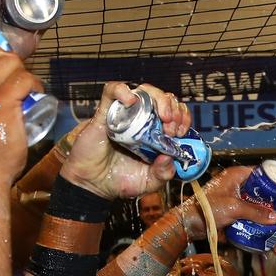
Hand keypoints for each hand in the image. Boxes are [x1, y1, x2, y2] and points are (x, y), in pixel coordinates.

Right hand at [60, 82, 189, 198]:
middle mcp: (141, 120)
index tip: (181, 132)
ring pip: (144, 91)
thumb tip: (169, 158)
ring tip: (162, 117)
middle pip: (163, 98)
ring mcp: (124, 114)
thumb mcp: (149, 182)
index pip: (175, 112)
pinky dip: (122, 90)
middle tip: (172, 128)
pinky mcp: (104, 113)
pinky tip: (131, 101)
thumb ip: (163, 174)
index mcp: (155, 133)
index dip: (182, 117)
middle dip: (174, 109)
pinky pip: (111, 91)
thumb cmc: (119, 180)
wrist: (92, 185)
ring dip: (159, 99)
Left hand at [176, 166, 275, 239]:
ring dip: (265, 215)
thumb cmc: (207, 208)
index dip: (273, 181)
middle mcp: (237, 185)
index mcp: (236, 176)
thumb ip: (256, 212)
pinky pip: (248, 216)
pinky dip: (256, 222)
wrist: (189, 224)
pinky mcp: (232, 212)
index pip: (260, 173)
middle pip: (260, 192)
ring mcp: (234, 199)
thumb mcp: (234, 208)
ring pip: (255, 205)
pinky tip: (266, 231)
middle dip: (272, 203)